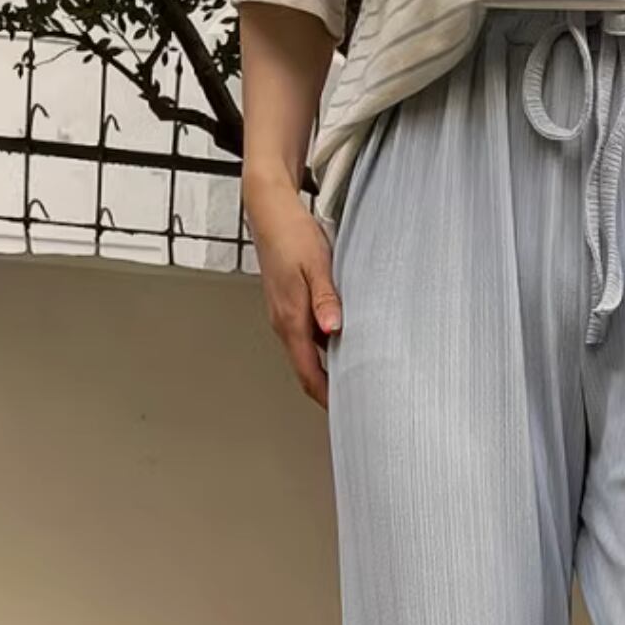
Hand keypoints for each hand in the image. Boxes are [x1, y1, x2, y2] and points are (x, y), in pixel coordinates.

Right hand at [245, 174, 341, 407]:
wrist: (269, 210)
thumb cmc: (292, 234)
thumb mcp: (316, 265)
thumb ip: (326, 299)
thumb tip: (333, 330)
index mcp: (290, 320)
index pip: (309, 374)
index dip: (327, 398)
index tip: (346, 415)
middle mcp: (284, 323)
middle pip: (307, 371)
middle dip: (328, 392)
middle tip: (356, 407)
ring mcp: (285, 315)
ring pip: (307, 355)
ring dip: (327, 371)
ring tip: (356, 381)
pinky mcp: (289, 305)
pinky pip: (307, 338)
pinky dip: (324, 350)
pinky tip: (344, 346)